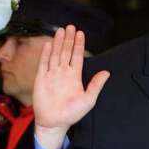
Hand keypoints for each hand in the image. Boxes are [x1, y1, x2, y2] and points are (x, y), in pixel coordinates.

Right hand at [32, 25, 109, 148]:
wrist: (54, 121)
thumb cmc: (72, 113)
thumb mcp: (88, 99)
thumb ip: (96, 85)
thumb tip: (107, 73)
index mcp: (75, 76)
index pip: (78, 56)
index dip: (79, 45)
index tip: (81, 33)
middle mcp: (63, 73)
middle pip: (67, 52)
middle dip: (69, 39)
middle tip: (71, 26)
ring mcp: (52, 74)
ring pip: (56, 54)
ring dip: (59, 43)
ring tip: (61, 31)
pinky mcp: (41, 78)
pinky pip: (43, 63)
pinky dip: (46, 54)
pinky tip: (49, 44)